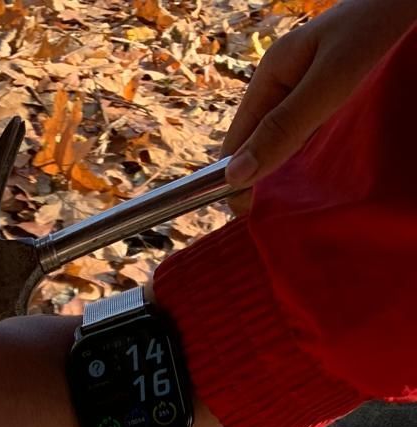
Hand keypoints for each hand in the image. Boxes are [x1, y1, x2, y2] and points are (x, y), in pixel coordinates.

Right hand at [223, 0, 416, 198]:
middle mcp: (283, 87)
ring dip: (295, 173)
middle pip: (260, 147)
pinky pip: (314, 138)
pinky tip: (328, 174)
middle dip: (267, 179)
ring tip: (309, 199)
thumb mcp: (328, 82)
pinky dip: (317, 160)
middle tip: (287, 213)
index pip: (236, 143)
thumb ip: (284, 127)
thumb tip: (234, 177)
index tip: (252, 215)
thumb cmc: (373, 30)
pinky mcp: (332, 98)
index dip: (237, 181)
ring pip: (287, 145)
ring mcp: (307, 93)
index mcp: (269, 78)